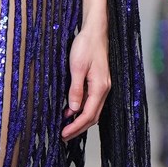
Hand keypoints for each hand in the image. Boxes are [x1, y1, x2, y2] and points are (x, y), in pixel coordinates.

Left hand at [61, 17, 110, 140]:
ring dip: (80, 120)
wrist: (95, 30)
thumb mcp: (77, 67)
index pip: (88, 115)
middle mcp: (104, 89)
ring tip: (65, 126)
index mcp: (100, 87)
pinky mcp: (99, 81)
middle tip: (63, 135)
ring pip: (93, 110)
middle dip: (78, 128)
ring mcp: (103, 86)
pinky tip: (70, 111)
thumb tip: (74, 110)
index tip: (63, 134)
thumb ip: (76, 90)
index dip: (76, 127)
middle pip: (93, 116)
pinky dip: (82, 109)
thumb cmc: (86, 46)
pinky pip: (92, 101)